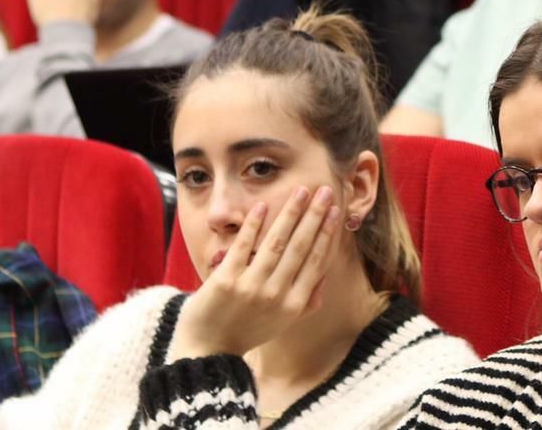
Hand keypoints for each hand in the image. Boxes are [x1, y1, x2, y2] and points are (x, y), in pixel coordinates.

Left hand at [170, 185, 338, 359]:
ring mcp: (250, 287)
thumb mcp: (282, 323)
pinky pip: (243, 247)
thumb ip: (307, 302)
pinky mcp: (225, 281)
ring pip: (276, 242)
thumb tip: (325, 279)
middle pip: (300, 247)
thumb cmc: (247, 332)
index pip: (316, 261)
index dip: (327, 234)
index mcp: (293, 304)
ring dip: (290, 213)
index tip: (335, 211)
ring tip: (300, 191)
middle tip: (324, 191)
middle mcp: (275, 295)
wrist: (206, 351)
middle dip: (314, 216)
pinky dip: (253, 225)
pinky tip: (262, 206)